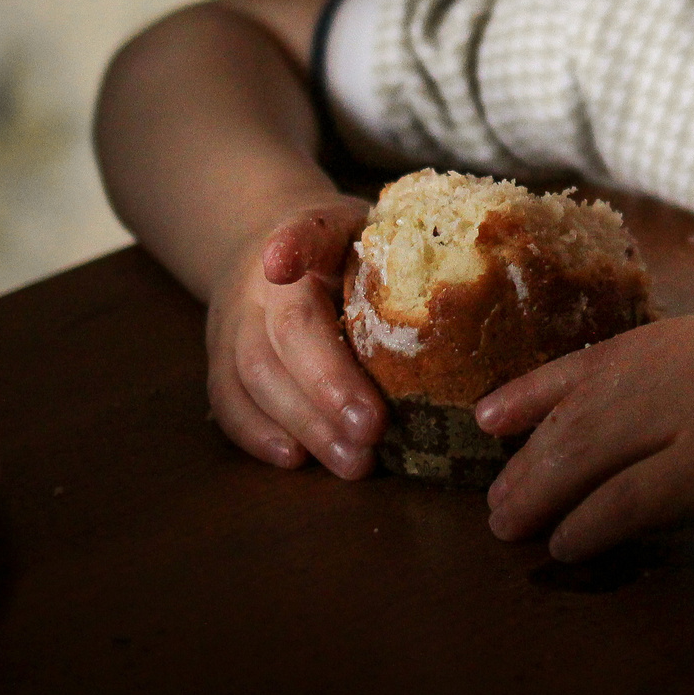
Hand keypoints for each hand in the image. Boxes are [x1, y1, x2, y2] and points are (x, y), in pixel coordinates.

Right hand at [205, 194, 386, 478]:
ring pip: (253, 372)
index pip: (302, 235)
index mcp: (311, 233)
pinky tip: (295, 459)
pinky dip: (257, 433)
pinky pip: (227, 397)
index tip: (282, 264)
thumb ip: (411, 261)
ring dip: (304, 423)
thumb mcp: (380, 234)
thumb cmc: (345, 250)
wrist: (265, 247)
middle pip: (286, 329)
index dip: (292, 248)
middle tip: (373, 432)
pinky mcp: (218, 356)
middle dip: (327, 385)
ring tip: (352, 461)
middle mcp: (262, 277)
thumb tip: (475, 310)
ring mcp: (233, 317)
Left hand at [476, 308, 693, 561]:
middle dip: (530, 458)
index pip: (598, 359)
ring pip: (597, 448)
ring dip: (545, 493)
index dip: (535, 391)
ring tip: (514, 528)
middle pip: (587, 408)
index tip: (489, 421)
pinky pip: (635, 495)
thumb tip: (610, 436)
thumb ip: (691, 394)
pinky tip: (570, 546)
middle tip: (495, 503)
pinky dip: (592, 523)